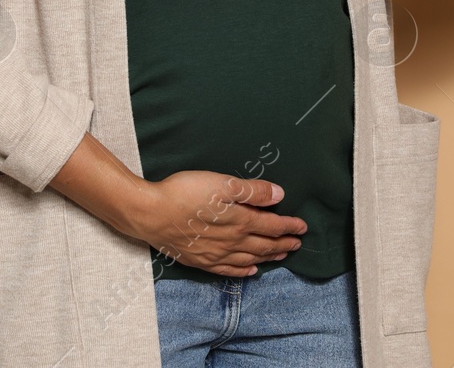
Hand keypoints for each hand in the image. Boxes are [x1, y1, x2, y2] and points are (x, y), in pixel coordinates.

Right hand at [129, 170, 306, 276]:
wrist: (151, 214)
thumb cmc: (185, 193)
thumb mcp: (221, 183)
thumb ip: (252, 190)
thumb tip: (279, 195)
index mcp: (240, 221)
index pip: (272, 226)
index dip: (289, 226)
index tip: (303, 227)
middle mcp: (232, 242)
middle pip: (264, 245)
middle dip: (283, 244)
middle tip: (297, 244)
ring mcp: (216, 255)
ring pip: (250, 258)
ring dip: (268, 257)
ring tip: (282, 256)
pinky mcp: (201, 261)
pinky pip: (229, 270)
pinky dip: (244, 270)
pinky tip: (250, 270)